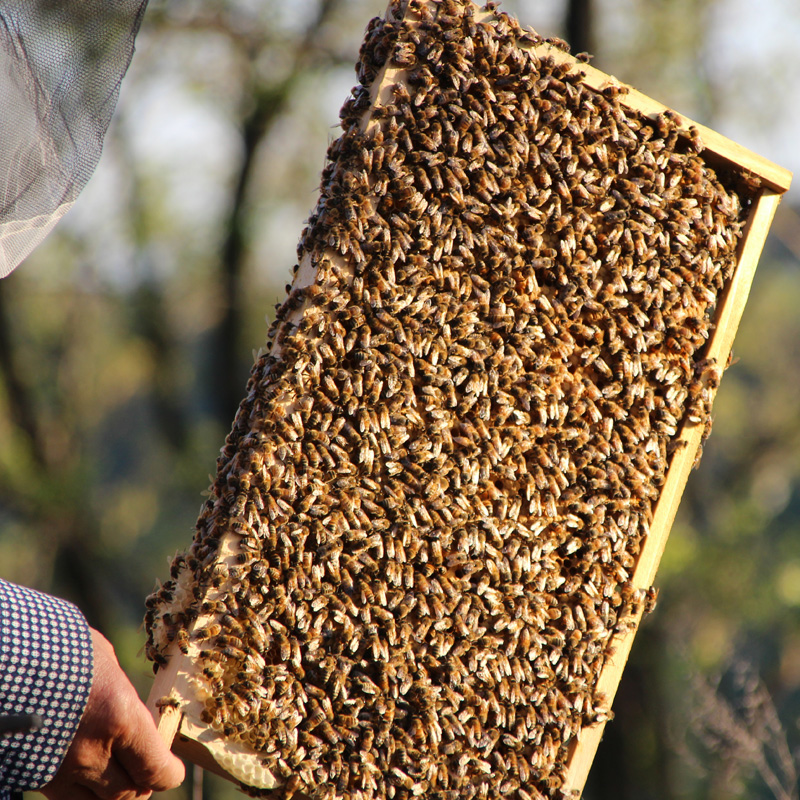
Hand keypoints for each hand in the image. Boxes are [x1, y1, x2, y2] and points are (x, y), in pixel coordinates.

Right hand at [42, 629, 184, 799]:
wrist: (7, 657)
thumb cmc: (61, 646)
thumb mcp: (105, 662)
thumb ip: (122, 693)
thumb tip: (132, 710)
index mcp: (120, 716)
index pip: (156, 768)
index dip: (169, 773)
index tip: (173, 768)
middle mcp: (92, 751)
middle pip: (128, 792)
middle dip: (142, 783)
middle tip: (146, 771)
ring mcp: (59, 768)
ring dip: (112, 791)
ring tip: (119, 775)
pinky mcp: (33, 773)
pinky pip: (65, 798)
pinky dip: (81, 792)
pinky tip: (85, 773)